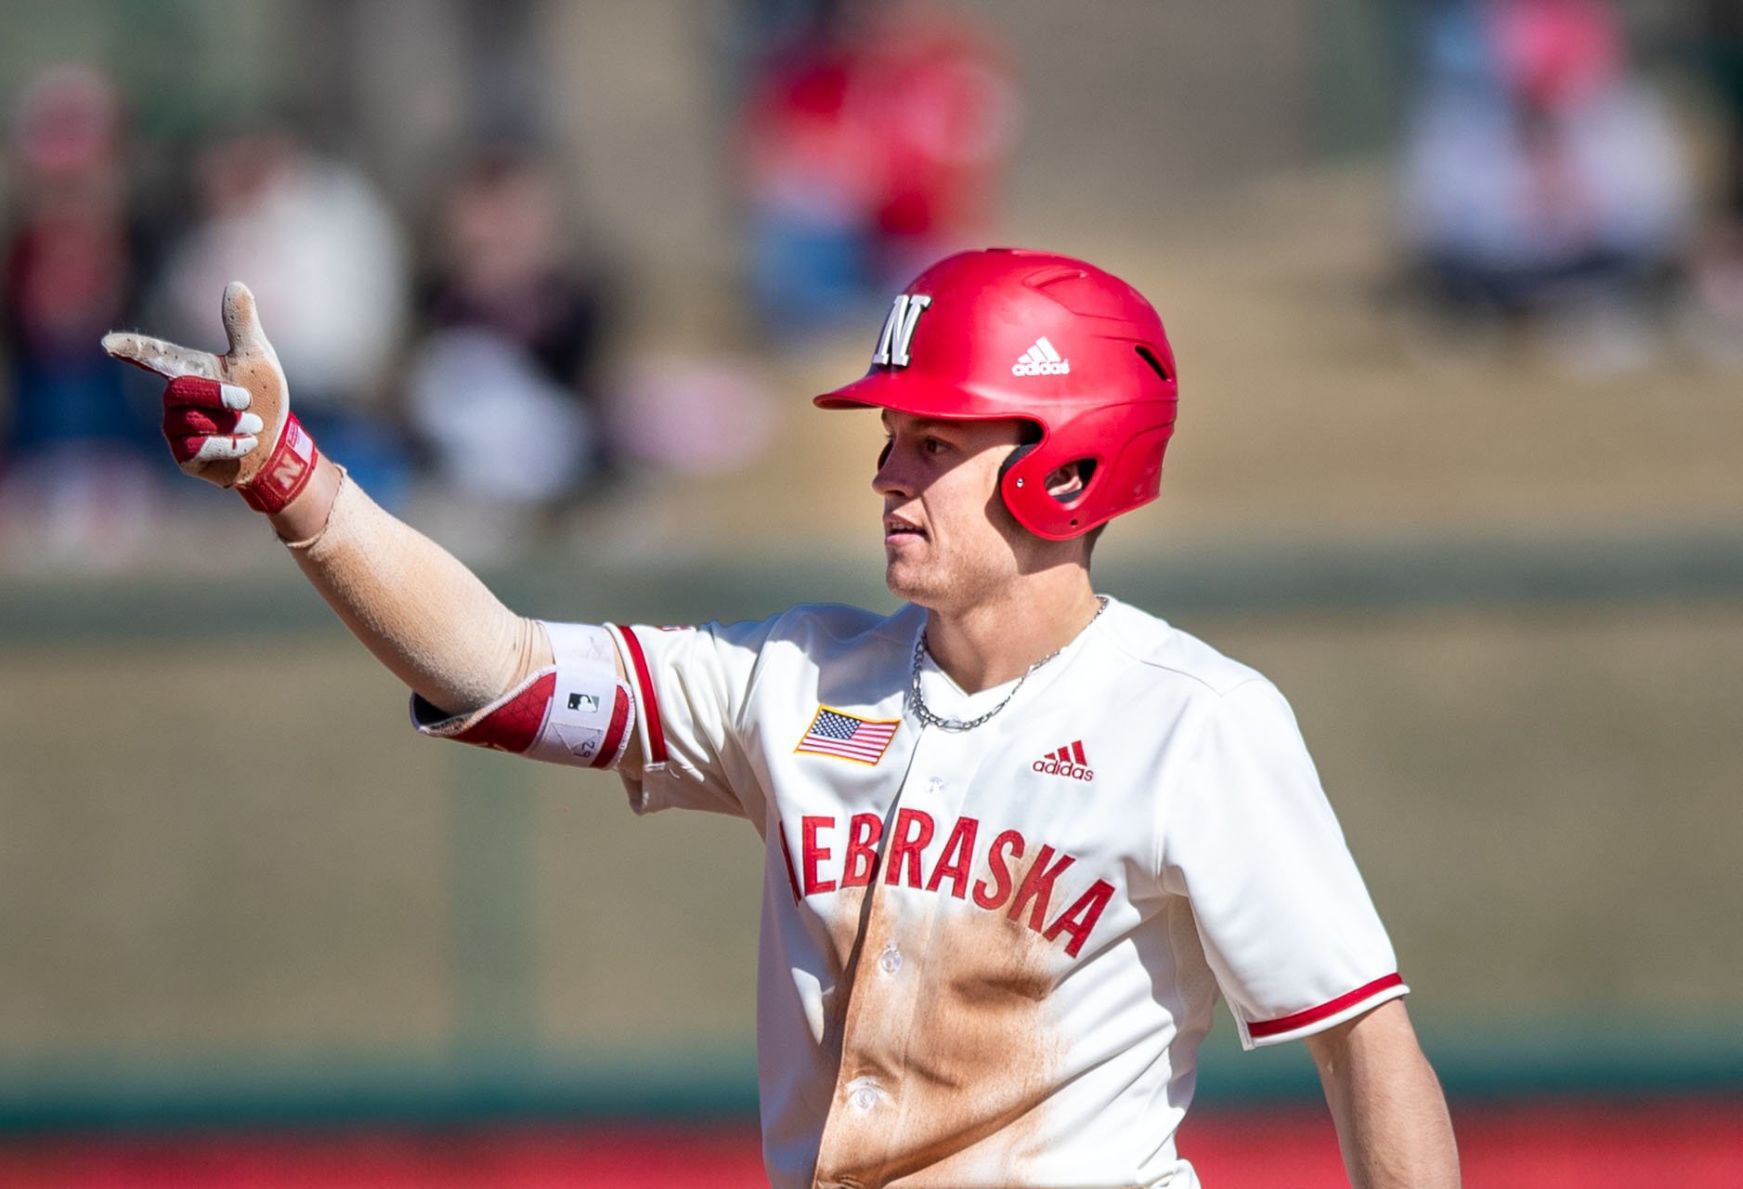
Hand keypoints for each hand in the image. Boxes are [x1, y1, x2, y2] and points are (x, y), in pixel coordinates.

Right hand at [102, 281, 318, 513]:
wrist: (277, 444)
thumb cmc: (264, 397)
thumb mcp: (258, 358)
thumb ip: (242, 325)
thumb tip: (235, 284)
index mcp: (191, 370)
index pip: (155, 354)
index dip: (132, 348)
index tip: (107, 343)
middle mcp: (176, 399)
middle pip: (180, 390)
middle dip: (219, 395)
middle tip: (247, 401)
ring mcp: (177, 429)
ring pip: (192, 421)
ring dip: (231, 423)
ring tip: (252, 425)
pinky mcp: (185, 457)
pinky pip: (198, 448)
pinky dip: (230, 444)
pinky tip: (247, 443)